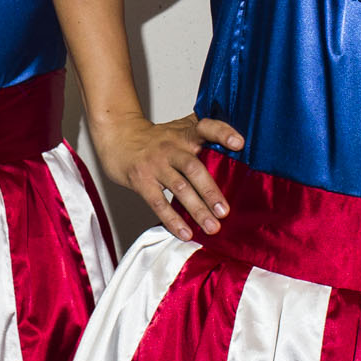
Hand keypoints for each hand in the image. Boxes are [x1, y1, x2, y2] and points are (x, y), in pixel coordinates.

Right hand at [96, 111, 238, 239]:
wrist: (118, 137)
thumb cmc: (157, 137)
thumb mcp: (180, 127)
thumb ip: (205, 130)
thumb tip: (242, 141)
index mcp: (185, 133)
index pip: (206, 127)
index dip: (222, 133)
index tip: (239, 144)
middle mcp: (171, 147)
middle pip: (193, 167)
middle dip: (210, 191)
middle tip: (225, 211)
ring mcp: (156, 164)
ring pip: (179, 187)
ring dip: (197, 209)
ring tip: (212, 227)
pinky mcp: (142, 181)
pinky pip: (158, 203)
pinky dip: (172, 220)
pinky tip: (185, 233)